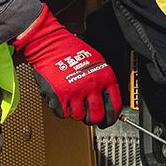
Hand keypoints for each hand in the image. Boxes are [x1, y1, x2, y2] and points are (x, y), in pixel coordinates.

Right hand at [11, 3, 121, 126]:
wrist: (51, 44)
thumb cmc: (72, 50)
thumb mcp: (97, 62)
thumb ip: (104, 81)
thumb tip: (108, 99)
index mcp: (105, 77)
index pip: (114, 106)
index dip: (111, 118)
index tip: (108, 121)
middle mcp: (92, 85)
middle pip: (97, 116)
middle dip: (93, 119)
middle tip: (89, 116)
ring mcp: (75, 91)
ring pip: (79, 117)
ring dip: (76, 112)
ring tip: (73, 102)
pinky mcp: (59, 96)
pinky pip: (63, 114)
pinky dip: (63, 110)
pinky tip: (63, 100)